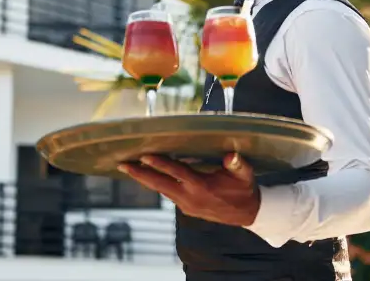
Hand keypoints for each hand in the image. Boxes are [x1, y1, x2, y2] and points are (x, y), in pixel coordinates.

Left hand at [118, 152, 260, 226]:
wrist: (247, 213)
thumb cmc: (244, 189)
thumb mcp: (245, 174)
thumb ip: (237, 164)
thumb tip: (231, 155)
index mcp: (201, 186)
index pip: (176, 172)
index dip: (159, 164)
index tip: (144, 156)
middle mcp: (190, 197)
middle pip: (159, 184)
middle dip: (140, 174)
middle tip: (122, 164)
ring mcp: (186, 205)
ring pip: (161, 190)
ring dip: (145, 179)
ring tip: (129, 168)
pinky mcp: (186, 208)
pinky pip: (168, 194)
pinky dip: (157, 185)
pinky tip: (148, 177)